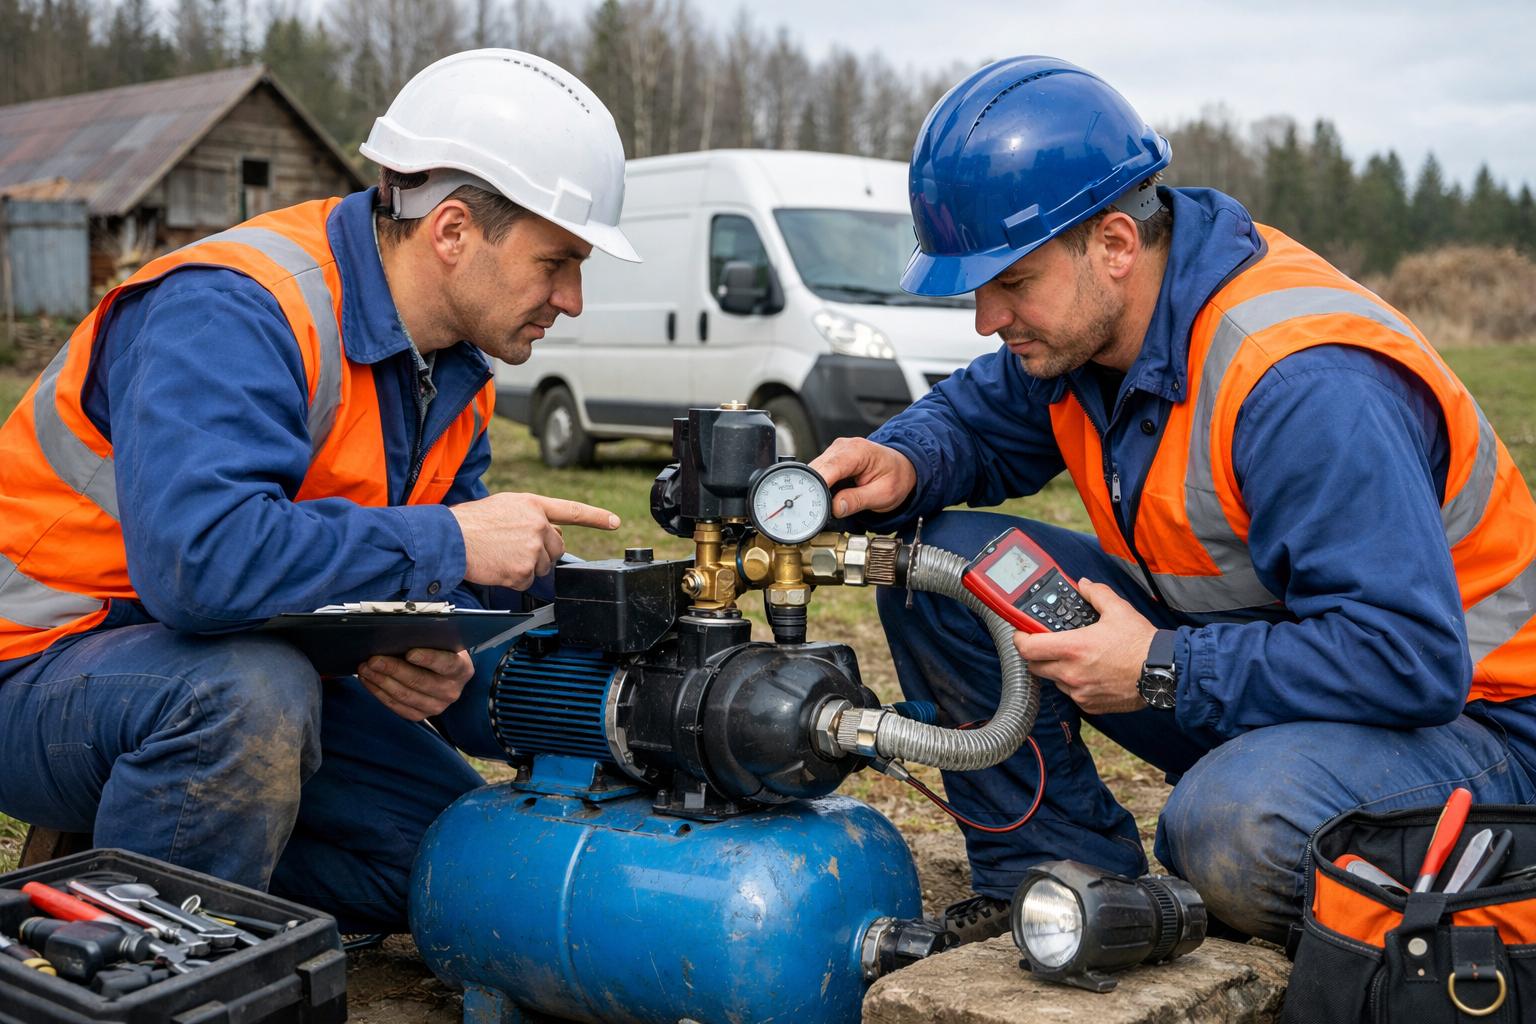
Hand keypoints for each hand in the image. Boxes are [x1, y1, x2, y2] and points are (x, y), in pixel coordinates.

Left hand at [358, 647, 473, 720]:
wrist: (445, 674)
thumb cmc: (439, 651)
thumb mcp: (441, 642)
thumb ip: (427, 639)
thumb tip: (398, 634)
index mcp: (462, 669)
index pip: (446, 663)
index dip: (428, 658)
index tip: (410, 653)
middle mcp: (452, 691)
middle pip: (420, 681)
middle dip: (393, 669)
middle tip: (373, 659)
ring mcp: (437, 706)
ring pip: (404, 695)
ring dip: (381, 681)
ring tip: (365, 668)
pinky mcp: (421, 715)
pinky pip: (396, 707)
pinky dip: (379, 693)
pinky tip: (368, 680)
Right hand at [450, 492, 619, 588]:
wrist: (450, 538)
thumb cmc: (470, 522)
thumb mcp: (504, 506)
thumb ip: (530, 516)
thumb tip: (546, 531)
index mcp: (533, 505)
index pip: (572, 511)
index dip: (596, 517)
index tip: (615, 521)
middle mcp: (538, 525)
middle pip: (556, 548)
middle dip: (542, 552)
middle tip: (514, 549)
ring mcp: (533, 549)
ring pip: (542, 567)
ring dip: (526, 566)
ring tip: (501, 555)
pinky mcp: (524, 570)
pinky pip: (526, 582)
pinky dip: (513, 579)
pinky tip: (498, 567)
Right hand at [809, 437, 917, 516]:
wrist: (902, 467)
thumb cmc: (896, 477)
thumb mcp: (883, 494)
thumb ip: (858, 500)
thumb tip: (835, 508)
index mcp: (858, 451)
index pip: (830, 467)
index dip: (818, 485)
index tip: (812, 503)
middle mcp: (843, 447)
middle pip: (817, 468)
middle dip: (813, 489)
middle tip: (815, 511)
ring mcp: (835, 450)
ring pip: (813, 470)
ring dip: (814, 487)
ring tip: (821, 505)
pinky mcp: (831, 458)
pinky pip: (817, 472)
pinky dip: (817, 485)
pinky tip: (823, 496)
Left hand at [1012, 579, 1157, 714]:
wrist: (1164, 672)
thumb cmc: (1141, 643)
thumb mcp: (1118, 610)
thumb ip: (1096, 594)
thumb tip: (1084, 585)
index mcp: (1073, 648)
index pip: (1027, 647)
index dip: (1019, 638)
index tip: (1022, 632)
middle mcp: (1071, 673)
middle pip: (1034, 666)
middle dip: (1036, 654)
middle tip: (1046, 644)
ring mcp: (1080, 692)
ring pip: (1053, 681)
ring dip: (1056, 669)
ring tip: (1074, 658)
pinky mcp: (1090, 705)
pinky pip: (1072, 694)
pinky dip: (1074, 684)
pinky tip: (1090, 673)